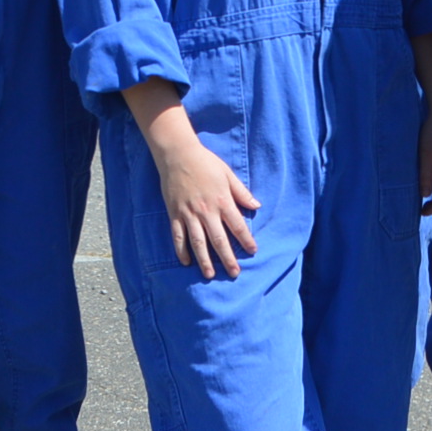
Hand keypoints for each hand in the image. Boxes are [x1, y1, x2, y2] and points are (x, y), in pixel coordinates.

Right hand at [145, 119, 261, 278]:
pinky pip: (178, 236)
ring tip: (210, 275)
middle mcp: (207, 211)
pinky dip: (181, 250)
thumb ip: (241, 192)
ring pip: (198, 243)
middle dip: (228, 259)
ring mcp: (189, 214)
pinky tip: (186, 262)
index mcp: (223, 201)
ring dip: (205, 260)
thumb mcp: (228, 174)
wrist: (178, 155)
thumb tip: (256, 206)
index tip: (253, 251)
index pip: (238, 226)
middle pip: (219, 240)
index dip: (246, 240)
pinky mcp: (174, 214)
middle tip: (234, 273)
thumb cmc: (206, 162)